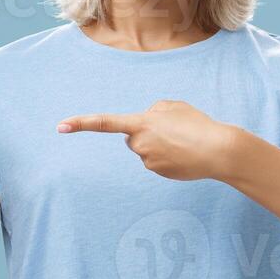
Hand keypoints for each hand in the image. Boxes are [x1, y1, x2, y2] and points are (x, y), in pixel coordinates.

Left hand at [57, 99, 241, 181]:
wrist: (219, 150)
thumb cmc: (198, 124)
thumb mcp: (174, 106)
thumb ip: (154, 110)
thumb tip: (146, 123)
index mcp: (141, 124)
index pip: (105, 123)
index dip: (81, 123)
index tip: (60, 127)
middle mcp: (140, 144)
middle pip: (133, 138)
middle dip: (146, 134)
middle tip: (173, 131)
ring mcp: (149, 161)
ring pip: (147, 151)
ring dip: (161, 145)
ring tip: (184, 142)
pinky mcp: (159, 173)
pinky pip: (158, 162)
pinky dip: (169, 158)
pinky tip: (186, 155)